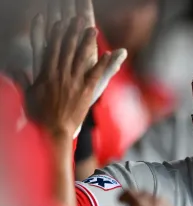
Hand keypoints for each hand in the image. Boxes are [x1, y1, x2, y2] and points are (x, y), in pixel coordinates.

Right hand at [26, 17, 110, 137]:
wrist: (53, 131)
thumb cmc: (39, 116)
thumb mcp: (29, 96)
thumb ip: (24, 81)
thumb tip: (17, 71)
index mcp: (46, 74)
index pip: (51, 50)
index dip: (56, 35)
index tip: (59, 24)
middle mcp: (60, 75)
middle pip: (67, 49)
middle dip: (72, 32)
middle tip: (78, 20)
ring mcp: (74, 82)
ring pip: (82, 57)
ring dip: (87, 42)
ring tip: (92, 29)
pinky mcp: (86, 91)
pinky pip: (96, 74)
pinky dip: (102, 63)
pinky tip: (109, 53)